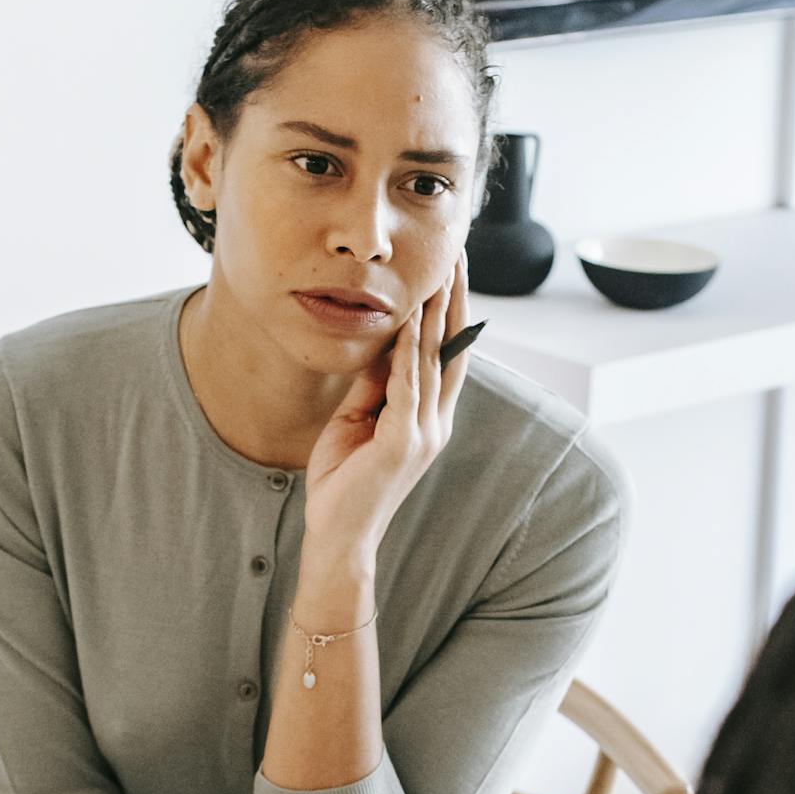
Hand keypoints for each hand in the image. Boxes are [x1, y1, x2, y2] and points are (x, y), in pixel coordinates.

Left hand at [301, 258, 469, 567]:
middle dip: (455, 300)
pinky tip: (411, 319)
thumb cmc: (343, 483)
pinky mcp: (402, 444)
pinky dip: (410, 351)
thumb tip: (382, 346)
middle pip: (454, 349)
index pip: (448, 355)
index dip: (452, 311)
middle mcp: (436, 424)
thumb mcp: (356, 421)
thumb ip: (374, 386)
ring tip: (438, 272)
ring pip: (436, 361)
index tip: (449, 270)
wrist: (337, 538)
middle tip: (456, 255)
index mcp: (428, 419)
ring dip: (437, 314)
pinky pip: (408, 387)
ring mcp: (423, 435)